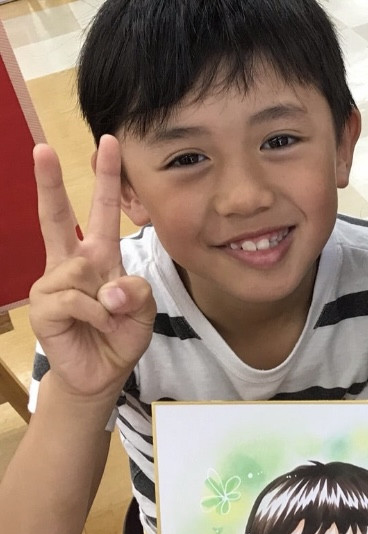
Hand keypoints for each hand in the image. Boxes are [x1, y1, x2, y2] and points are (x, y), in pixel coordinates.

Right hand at [28, 135, 155, 398]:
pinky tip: (100, 327)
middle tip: (42, 148)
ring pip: (84, 272)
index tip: (109, 143)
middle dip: (50, 183)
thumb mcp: (142, 310)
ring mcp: (53, 283)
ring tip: (110, 320)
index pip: (101, 213)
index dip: (106, 180)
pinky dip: (98, 316)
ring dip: (109, 300)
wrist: (101, 373)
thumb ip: (136, 291)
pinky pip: (77, 300)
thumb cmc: (120, 336)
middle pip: (58, 217)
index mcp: (98, 257)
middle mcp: (71, 263)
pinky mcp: (43, 306)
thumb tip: (108, 287)